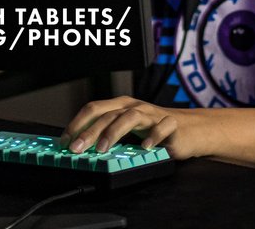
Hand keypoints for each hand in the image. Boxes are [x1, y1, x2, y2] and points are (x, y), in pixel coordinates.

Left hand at [61, 96, 209, 159]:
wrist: (190, 130)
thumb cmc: (154, 130)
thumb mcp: (127, 131)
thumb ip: (108, 135)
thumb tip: (79, 148)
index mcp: (121, 106)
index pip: (94, 109)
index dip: (77, 123)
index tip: (65, 141)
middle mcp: (135, 107)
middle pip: (108, 114)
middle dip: (89, 131)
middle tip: (76, 148)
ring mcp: (152, 114)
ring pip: (130, 116)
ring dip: (114, 132)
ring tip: (102, 148)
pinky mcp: (171, 124)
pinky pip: (162, 127)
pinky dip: (153, 136)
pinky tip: (145, 147)